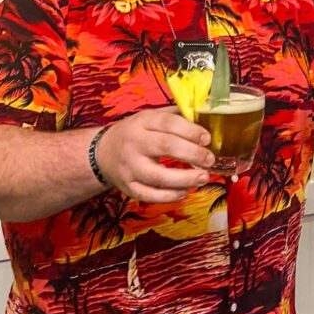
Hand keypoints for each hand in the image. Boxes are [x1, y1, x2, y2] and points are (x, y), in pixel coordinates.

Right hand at [95, 107, 215, 202]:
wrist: (103, 153)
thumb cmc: (137, 133)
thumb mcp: (151, 118)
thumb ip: (177, 117)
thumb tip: (207, 117)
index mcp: (142, 122)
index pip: (168, 123)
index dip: (191, 131)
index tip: (207, 139)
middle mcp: (134, 143)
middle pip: (166, 147)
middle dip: (192, 154)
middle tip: (209, 160)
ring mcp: (130, 167)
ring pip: (158, 176)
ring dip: (185, 179)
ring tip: (203, 177)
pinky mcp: (128, 187)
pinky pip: (150, 195)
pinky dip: (170, 196)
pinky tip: (185, 191)